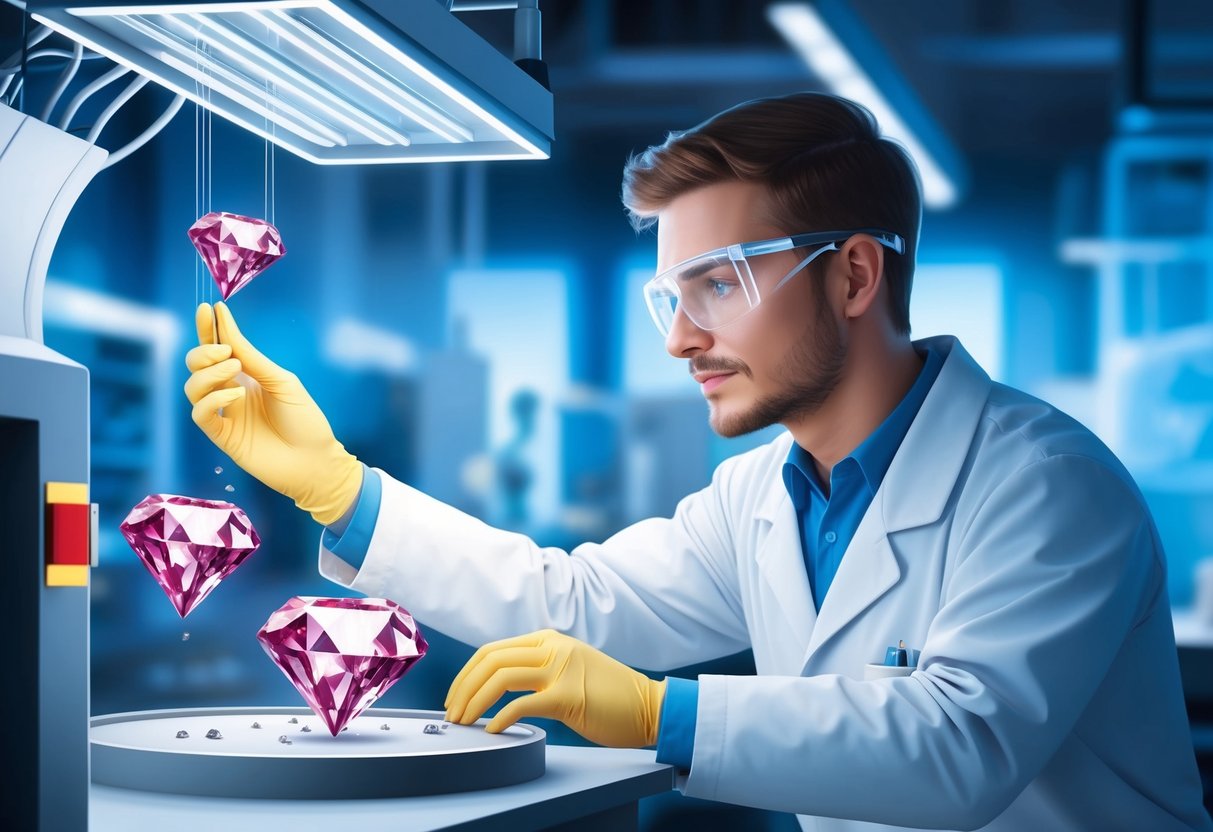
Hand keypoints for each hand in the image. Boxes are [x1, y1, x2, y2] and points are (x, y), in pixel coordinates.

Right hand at [183, 302, 361, 524]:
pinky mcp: (222, 436)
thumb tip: (226, 324)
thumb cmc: (305, 420)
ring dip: (208, 373)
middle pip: (197, 365)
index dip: (208, 328)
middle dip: (204, 351)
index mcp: (247, 376)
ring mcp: (224, 414)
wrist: (316, 460)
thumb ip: (251, 358)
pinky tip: (234, 396)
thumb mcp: (281, 381)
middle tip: (226, 353)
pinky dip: (211, 399)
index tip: (207, 307)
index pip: (218, 348)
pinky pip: (200, 413)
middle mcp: (231, 392)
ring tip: (235, 371)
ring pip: (193, 387)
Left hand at [444, 629, 666, 747]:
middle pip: (490, 660)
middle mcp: (553, 648)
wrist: (649, 707)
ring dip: (474, 702)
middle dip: (463, 688)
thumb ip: (538, 669)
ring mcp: (562, 669)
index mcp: (549, 640)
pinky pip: (523, 704)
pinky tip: (494, 730)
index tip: (455, 698)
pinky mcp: (569, 695)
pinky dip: (501, 718)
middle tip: (452, 714)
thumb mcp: (568, 669)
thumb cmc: (609, 696)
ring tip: (464, 722)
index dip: (466, 674)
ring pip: (500, 677)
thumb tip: (496, 687)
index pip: (492, 650)